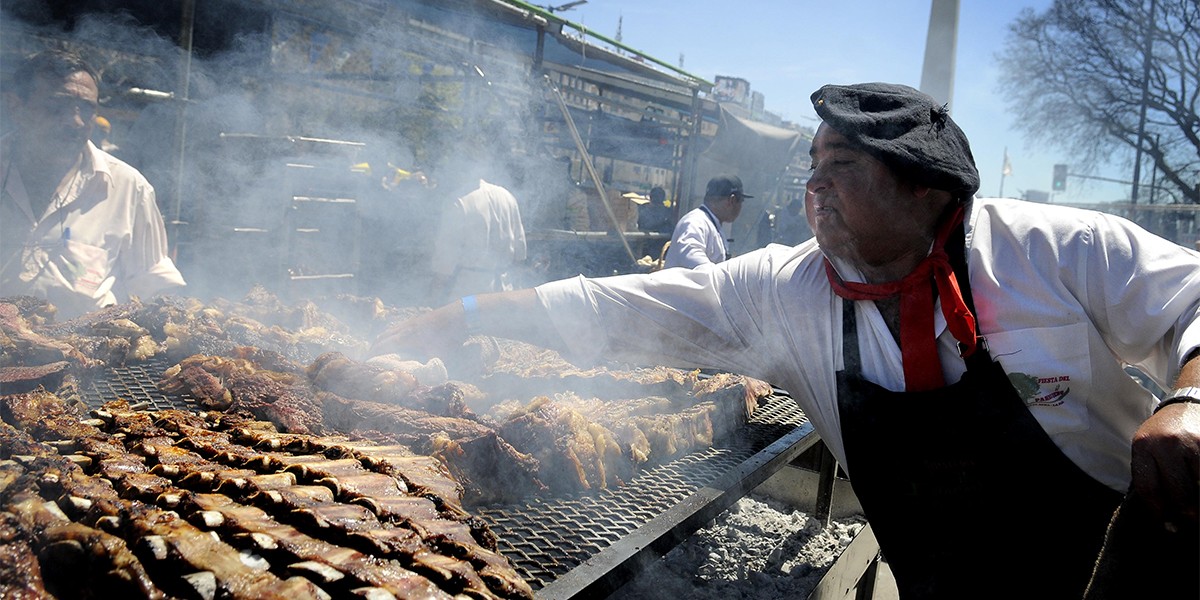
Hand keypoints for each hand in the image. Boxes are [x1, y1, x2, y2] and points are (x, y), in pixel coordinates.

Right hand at [369, 303, 466, 359]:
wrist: (459, 315)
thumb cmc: (449, 336)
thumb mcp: (439, 356)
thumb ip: (430, 368)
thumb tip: (425, 381)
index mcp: (406, 338)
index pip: (382, 346)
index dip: (372, 355)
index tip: (364, 363)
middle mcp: (404, 328)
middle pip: (382, 337)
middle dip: (373, 348)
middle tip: (368, 358)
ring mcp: (410, 322)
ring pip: (389, 330)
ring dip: (381, 340)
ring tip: (378, 350)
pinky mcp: (416, 319)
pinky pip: (397, 327)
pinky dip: (390, 334)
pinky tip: (395, 340)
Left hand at [1130, 401, 1199, 530]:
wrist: (1188, 404)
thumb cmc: (1165, 433)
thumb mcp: (1148, 447)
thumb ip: (1151, 475)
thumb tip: (1165, 517)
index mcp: (1143, 446)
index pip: (1149, 489)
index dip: (1158, 513)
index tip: (1166, 526)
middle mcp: (1165, 444)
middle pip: (1177, 493)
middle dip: (1185, 514)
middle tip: (1188, 524)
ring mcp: (1191, 443)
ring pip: (1197, 488)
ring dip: (1198, 505)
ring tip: (1195, 512)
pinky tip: (1198, 489)